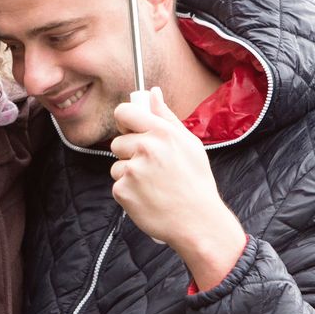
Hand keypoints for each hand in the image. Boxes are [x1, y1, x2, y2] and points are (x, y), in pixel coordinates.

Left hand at [110, 89, 246, 287]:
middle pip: (118, 142)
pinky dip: (129, 192)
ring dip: (129, 174)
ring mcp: (132, 170)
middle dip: (129, 153)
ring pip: (117, 165)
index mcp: (162, 132)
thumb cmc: (195, 182)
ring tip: (153, 185)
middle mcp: (146, 148)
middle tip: (151, 168)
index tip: (130, 129)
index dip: (124, 121)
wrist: (197, 221)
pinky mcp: (122, 191)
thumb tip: (152, 92)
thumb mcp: (189, 143)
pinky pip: (117, 185)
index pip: (124, 112)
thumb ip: (166, 116)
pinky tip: (147, 198)